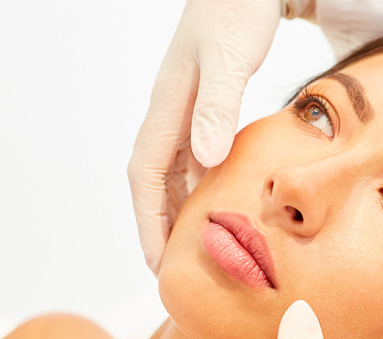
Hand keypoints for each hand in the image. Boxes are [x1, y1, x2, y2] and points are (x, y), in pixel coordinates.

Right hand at [128, 0, 280, 272]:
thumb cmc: (236, 12)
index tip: (157, 262)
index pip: (146, 176)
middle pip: (155, 181)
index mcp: (168, 107)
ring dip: (179, 209)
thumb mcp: (229, 59)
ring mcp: (187, 110)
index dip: (148, 221)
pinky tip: (220, 200)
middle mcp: (172, 113)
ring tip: (193, 246)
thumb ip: (218, 107)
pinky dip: (203, 184)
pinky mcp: (207, 106)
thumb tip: (206, 160)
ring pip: (175, 172)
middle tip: (173, 269)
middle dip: (159, 225)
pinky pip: (196, 156)